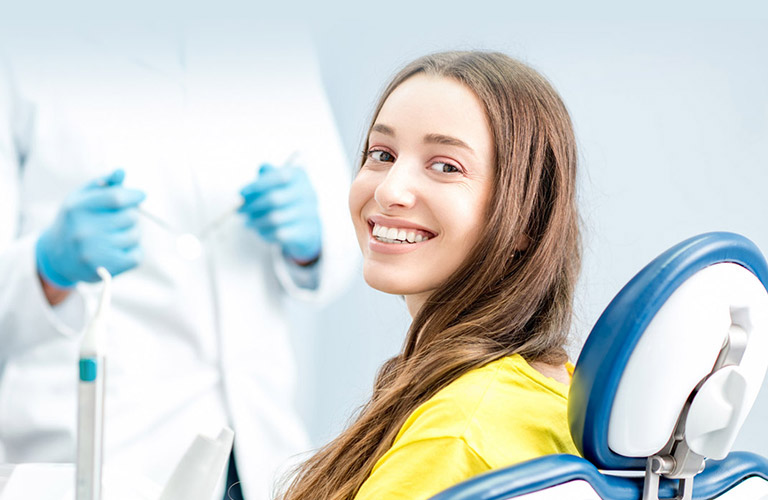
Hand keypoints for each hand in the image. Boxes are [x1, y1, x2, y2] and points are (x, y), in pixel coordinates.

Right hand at [35, 169, 145, 287]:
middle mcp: (84, 230)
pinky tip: (119, 250)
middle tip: (119, 220)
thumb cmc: (75, 221)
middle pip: (131, 217)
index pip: (117, 198)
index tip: (140, 196)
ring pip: (135, 235)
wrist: (57, 257)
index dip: (134, 196)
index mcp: (78, 209)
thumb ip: (103, 184)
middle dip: (130, 216)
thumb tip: (121, 172)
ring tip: (116, 235)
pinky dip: (134, 252)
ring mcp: (94, 251)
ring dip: (132, 234)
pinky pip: (137, 255)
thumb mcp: (82, 198)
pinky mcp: (105, 269)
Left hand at [239, 164, 321, 263]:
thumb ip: (266, 175)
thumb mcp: (278, 182)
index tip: (241, 193)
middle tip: (240, 210)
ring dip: (256, 221)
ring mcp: (310, 213)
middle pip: (274, 198)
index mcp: (299, 176)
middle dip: (252, 205)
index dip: (257, 185)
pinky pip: (280, 234)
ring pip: (275, 219)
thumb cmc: (286, 198)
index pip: (278, 176)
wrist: (307, 225)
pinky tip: (260, 231)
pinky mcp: (307, 232)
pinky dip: (266, 233)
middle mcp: (308, 193)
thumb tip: (255, 176)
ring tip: (248, 222)